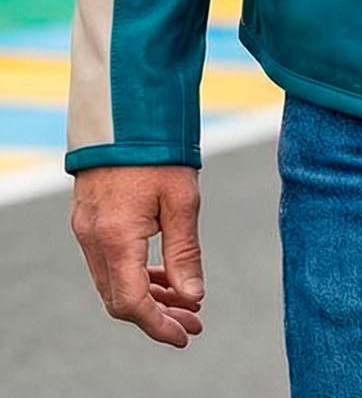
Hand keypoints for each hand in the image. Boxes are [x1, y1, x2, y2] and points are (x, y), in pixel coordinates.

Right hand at [69, 164, 204, 346]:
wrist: (125, 109)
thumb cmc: (159, 150)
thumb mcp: (182, 200)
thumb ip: (185, 252)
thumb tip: (192, 296)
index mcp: (116, 237)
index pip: (132, 303)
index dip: (159, 326)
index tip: (185, 336)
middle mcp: (93, 238)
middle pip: (119, 299)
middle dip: (157, 315)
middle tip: (193, 320)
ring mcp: (86, 228)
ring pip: (112, 282)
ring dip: (147, 296)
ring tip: (185, 300)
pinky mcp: (87, 218)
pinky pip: (107, 262)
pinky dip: (133, 274)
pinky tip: (161, 275)